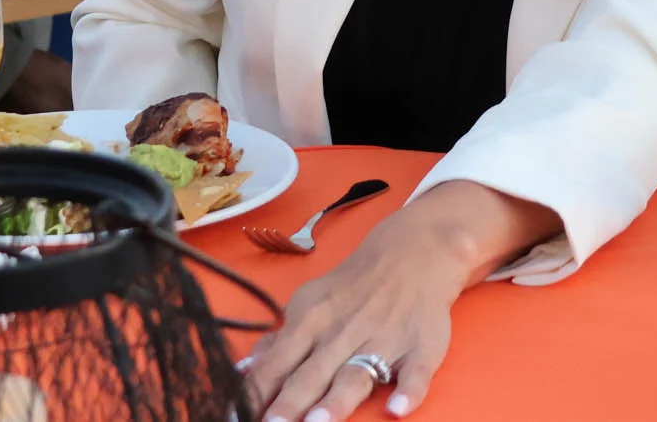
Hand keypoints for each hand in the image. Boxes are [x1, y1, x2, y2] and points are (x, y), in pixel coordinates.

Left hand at [243, 183, 556, 421]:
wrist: (413, 251)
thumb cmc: (354, 288)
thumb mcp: (310, 304)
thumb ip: (279, 342)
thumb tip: (242, 372)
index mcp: (311, 322)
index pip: (275, 364)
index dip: (253, 393)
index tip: (234, 416)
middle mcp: (344, 332)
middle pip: (311, 373)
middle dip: (290, 402)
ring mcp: (384, 339)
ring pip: (357, 374)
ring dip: (337, 399)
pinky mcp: (422, 345)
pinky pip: (417, 370)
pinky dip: (409, 389)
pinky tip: (399, 407)